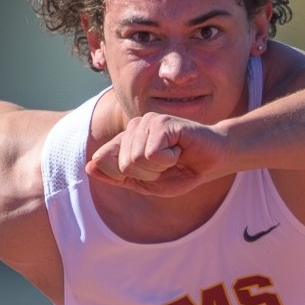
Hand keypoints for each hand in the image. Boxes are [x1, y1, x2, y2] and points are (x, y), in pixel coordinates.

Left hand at [87, 113, 227, 195]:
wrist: (215, 160)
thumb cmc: (184, 170)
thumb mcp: (147, 182)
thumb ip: (117, 176)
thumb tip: (89, 167)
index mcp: (126, 140)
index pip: (103, 161)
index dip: (126, 177)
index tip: (151, 173)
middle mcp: (134, 126)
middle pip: (122, 165)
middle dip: (147, 175)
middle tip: (167, 165)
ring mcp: (147, 121)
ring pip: (135, 160)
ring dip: (159, 168)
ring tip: (174, 157)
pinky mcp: (162, 122)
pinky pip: (152, 154)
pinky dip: (168, 160)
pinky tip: (179, 150)